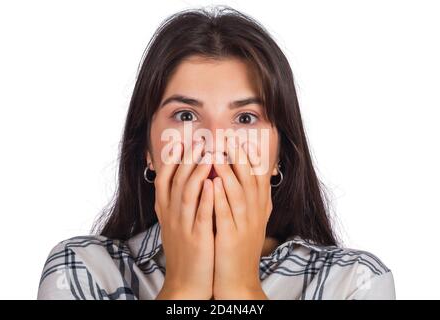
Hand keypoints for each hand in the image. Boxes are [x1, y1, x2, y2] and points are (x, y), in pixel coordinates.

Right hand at [154, 140, 214, 299]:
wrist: (186, 281)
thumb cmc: (185, 248)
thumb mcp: (176, 222)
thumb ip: (180, 200)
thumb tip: (189, 177)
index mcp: (165, 209)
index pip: (164, 178)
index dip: (172, 158)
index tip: (180, 140)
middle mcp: (171, 214)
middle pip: (176, 180)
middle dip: (187, 158)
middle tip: (200, 139)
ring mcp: (182, 225)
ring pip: (187, 193)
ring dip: (197, 172)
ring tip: (208, 153)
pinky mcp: (196, 238)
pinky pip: (200, 215)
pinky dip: (206, 198)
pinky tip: (214, 183)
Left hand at [212, 137, 271, 299]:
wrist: (238, 279)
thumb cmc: (240, 246)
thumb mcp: (250, 219)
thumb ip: (250, 197)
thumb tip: (245, 173)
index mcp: (260, 207)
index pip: (259, 176)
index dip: (251, 156)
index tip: (241, 137)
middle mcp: (255, 214)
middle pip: (250, 179)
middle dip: (238, 156)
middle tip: (227, 136)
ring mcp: (244, 225)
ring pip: (238, 192)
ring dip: (228, 171)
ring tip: (217, 152)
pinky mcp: (231, 237)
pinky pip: (226, 213)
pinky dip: (220, 196)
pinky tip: (212, 181)